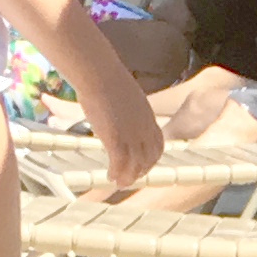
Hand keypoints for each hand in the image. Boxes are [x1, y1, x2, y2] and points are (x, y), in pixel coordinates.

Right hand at [87, 78, 162, 196]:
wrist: (99, 74)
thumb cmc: (105, 77)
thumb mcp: (125, 94)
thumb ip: (127, 106)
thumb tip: (118, 106)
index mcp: (148, 117)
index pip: (157, 144)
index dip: (151, 157)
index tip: (144, 164)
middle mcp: (144, 129)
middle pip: (148, 158)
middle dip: (141, 171)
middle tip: (130, 178)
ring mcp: (131, 136)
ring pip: (135, 165)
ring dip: (128, 177)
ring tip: (119, 183)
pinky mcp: (116, 140)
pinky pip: (119, 164)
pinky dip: (116, 173)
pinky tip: (110, 176)